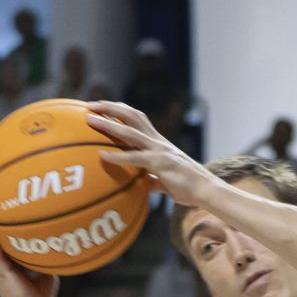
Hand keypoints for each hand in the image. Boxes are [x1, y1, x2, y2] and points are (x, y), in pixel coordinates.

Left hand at [83, 101, 215, 205]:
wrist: (207, 190)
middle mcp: (157, 141)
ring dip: (108, 124)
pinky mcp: (161, 163)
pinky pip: (135, 158)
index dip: (118, 109)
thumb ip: (152, 178)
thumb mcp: (166, 179)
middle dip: (110, 107)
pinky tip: (102, 156)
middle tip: (88, 105)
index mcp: (158, 142)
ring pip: (130, 132)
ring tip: (89, 120)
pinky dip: (117, 156)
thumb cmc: (188, 187)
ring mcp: (159, 150)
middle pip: (131, 115)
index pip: (136, 118)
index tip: (100, 106)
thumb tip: (142, 185)